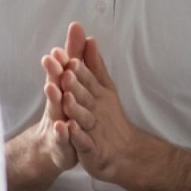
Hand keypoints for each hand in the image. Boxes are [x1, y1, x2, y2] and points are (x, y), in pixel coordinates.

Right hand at [4, 24, 87, 190]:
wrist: (54, 147)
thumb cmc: (63, 109)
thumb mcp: (70, 80)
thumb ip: (75, 54)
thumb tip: (78, 26)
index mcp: (61, 88)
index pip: (60, 70)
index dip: (60, 59)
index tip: (58, 46)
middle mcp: (56, 103)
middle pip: (55, 85)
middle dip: (54, 72)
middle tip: (52, 58)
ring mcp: (57, 122)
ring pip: (56, 109)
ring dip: (55, 98)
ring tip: (54, 87)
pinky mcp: (61, 142)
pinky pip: (62, 137)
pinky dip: (62, 132)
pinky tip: (62, 127)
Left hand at [59, 35, 151, 185]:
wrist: (125, 152)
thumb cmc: (109, 117)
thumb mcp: (103, 88)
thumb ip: (95, 65)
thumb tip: (89, 38)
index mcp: (98, 94)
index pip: (88, 79)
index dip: (79, 69)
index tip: (68, 55)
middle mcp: (96, 109)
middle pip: (85, 95)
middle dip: (76, 83)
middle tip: (67, 70)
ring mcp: (95, 130)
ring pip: (84, 117)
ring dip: (76, 107)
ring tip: (66, 96)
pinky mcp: (92, 149)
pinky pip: (84, 142)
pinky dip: (78, 136)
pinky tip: (70, 128)